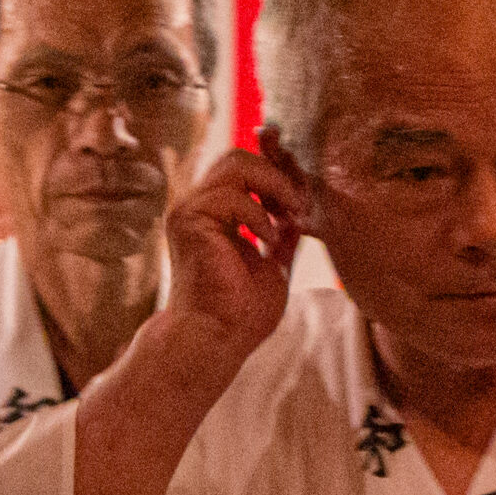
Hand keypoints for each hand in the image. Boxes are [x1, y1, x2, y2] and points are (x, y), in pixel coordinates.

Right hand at [161, 147, 307, 372]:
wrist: (217, 337)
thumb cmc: (242, 312)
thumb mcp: (274, 265)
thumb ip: (282, 238)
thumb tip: (299, 217)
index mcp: (217, 215)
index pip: (245, 170)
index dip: (279, 175)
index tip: (306, 200)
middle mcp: (200, 206)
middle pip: (239, 157)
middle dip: (279, 175)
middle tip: (302, 205)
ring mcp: (191, 210)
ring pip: (235, 164)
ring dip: (274, 188)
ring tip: (293, 217)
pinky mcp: (189, 220)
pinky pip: (231, 195)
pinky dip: (259, 214)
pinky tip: (270, 240)